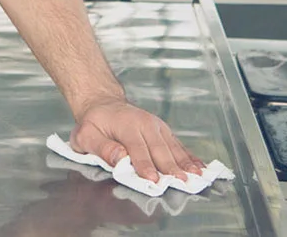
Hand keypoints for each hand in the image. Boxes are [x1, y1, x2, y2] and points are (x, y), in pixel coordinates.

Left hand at [69, 97, 206, 183]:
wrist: (103, 104)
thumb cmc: (94, 123)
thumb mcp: (86, 135)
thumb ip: (102, 147)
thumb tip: (119, 157)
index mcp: (126, 124)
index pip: (137, 147)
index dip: (145, 164)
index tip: (152, 179)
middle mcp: (145, 123)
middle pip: (159, 148)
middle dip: (170, 167)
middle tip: (181, 183)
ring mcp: (157, 126)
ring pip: (173, 147)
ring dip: (185, 163)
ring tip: (197, 177)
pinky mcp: (164, 131)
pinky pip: (179, 146)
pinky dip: (190, 157)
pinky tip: (201, 168)